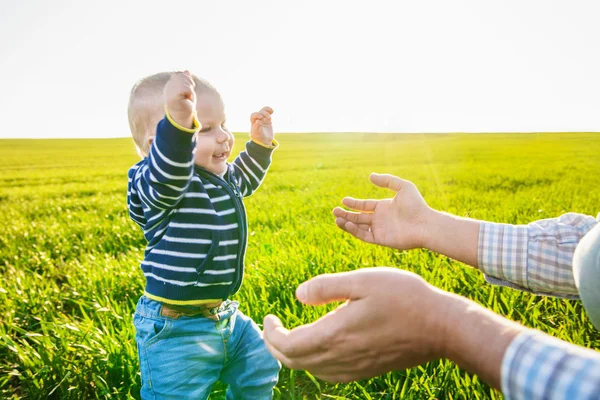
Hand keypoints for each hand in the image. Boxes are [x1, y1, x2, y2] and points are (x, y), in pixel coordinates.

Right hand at [164, 71, 197, 128]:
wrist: (182, 116)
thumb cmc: (185, 104)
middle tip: (189, 94)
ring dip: (190, 89)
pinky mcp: (173, 96)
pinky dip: (189, 93)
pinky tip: (187, 98)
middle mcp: (168, 86)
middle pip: (182, 76)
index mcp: (170, 84)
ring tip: (187, 97)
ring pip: (185, 82)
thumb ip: (186, 80)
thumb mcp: (187, 89)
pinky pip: (185, 88)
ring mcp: (170, 91)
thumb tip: (187, 71)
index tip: (188, 89)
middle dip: (190, 83)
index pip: (180, 74)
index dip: (187, 79)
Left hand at [250, 106, 273, 145]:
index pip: (253, 115)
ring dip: (267, 111)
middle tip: (269, 119)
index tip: (261, 117)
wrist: (264, 141)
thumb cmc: (258, 137)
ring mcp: (263, 119)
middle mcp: (258, 119)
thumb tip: (257, 120)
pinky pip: (269, 113)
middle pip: (260, 112)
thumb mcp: (257, 133)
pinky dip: (270, 111)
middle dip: (265, 114)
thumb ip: (256, 127)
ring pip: (264, 111)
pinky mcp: (268, 120)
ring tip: (271, 113)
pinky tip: (272, 111)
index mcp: (253, 121)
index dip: (257, 114)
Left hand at [263, 267, 448, 381]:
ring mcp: (354, 367)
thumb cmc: (403, 296)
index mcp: (335, 333)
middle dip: (275, 346)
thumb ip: (326, 287)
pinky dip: (313, 363)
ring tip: (289, 336)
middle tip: (271, 327)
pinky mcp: (366, 370)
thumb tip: (298, 295)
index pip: (288, 344)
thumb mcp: (362, 279)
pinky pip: (329, 374)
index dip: (270, 333)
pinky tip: (319, 348)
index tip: (268, 317)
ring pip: (310, 370)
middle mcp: (341, 356)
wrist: (441, 326)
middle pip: (294, 362)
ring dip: (293, 355)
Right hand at [333, 173, 432, 249]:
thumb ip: (387, 181)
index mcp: (384, 207)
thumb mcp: (403, 187)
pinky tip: (347, 224)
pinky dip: (354, 231)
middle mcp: (380, 219)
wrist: (425, 224)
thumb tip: (370, 176)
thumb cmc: (417, 205)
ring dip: (347, 223)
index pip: (364, 206)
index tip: (343, 200)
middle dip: (346, 214)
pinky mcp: (380, 240)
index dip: (353, 204)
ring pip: (358, 227)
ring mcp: (380, 230)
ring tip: (336, 218)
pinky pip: (364, 236)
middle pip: (358, 217)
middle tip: (334, 211)